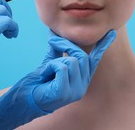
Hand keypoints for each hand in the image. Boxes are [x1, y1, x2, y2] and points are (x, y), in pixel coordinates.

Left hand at [0, 30, 115, 129]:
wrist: (22, 101)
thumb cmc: (36, 84)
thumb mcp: (50, 63)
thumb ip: (58, 51)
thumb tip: (58, 35)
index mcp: (81, 79)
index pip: (94, 60)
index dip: (103, 46)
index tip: (112, 33)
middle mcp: (81, 86)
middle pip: (82, 56)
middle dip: (66, 45)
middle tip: (52, 40)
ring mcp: (74, 91)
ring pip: (72, 60)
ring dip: (54, 60)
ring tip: (46, 71)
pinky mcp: (64, 93)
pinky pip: (62, 66)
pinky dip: (50, 66)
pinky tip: (45, 75)